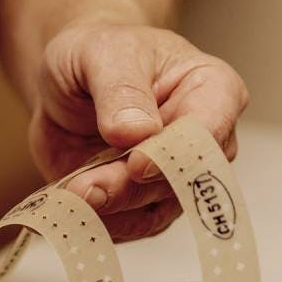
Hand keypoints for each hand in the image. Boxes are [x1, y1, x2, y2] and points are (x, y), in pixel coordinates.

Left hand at [28, 23, 247, 240]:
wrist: (70, 83)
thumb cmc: (98, 55)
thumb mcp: (100, 52)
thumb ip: (121, 88)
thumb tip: (137, 131)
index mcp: (211, 90)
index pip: (210, 131)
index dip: (175, 154)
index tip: (137, 163)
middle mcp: (203, 142)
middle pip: (180, 181)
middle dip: (129, 189)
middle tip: (85, 188)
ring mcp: (174, 180)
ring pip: (154, 212)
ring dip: (109, 211)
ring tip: (70, 195)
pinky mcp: (143, 207)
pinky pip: (127, 229)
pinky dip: (97, 224)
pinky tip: (70, 208)